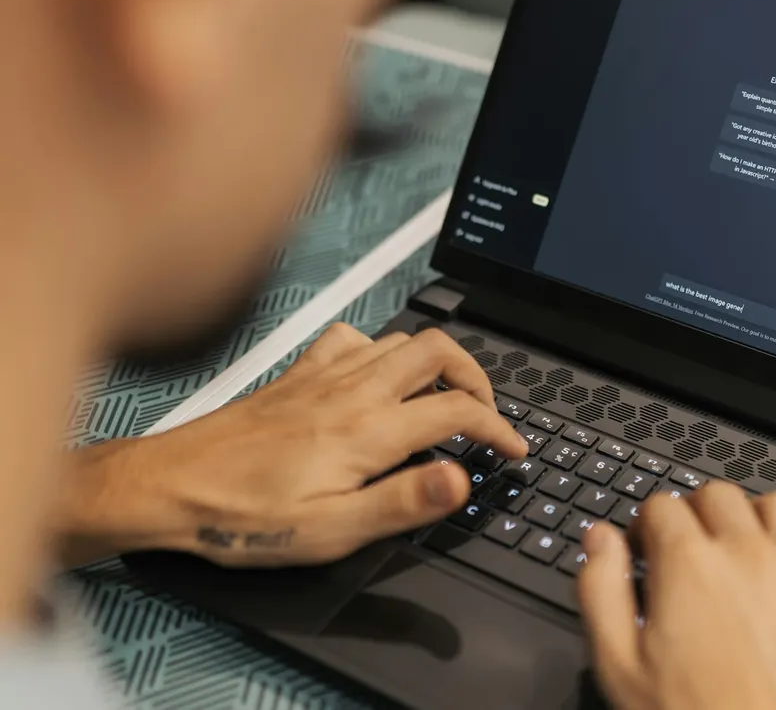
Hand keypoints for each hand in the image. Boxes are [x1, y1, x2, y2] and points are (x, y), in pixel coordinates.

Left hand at [58, 323, 525, 566]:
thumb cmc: (242, 516)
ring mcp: (325, 375)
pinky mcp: (299, 373)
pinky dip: (382, 349)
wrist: (168, 486)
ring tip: (445, 397)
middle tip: (486, 414)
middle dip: (477, 378)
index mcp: (368, 431)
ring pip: (402, 339)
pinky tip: (377, 375)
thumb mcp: (330, 531)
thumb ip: (402, 502)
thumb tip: (460, 479)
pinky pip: (354, 338)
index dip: (499, 429)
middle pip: (439, 351)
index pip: (458, 411)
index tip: (513, 450)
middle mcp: (352, 391)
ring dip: (437, 362)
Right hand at [578, 482, 775, 709]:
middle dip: (698, 514)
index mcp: (688, 564)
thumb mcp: (621, 668)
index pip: (661, 506)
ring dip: (760, 520)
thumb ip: (602, 592)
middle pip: (718, 495)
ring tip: (750, 554)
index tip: (647, 549)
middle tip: (693, 551)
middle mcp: (747, 553)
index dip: (647, 525)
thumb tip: (598, 540)